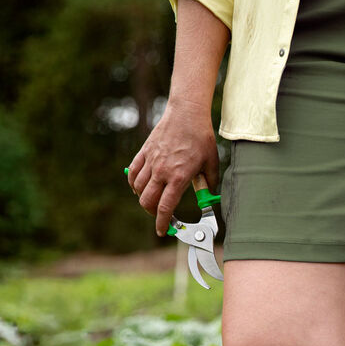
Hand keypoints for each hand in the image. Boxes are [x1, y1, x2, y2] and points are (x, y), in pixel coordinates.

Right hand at [126, 97, 219, 234]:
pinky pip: (133, 173)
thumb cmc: (201, 138)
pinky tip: (140, 186)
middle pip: (147, 201)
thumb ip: (209, 183)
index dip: (163, 223)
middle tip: (160, 215)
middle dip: (153, 213)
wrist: (187, 114)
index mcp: (179, 177)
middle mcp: (162, 171)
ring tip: (153, 200)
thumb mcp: (211, 163)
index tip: (163, 231)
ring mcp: (151, 161)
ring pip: (138, 189)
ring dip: (144, 199)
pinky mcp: (144, 152)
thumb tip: (208, 197)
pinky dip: (134, 183)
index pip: (166, 207)